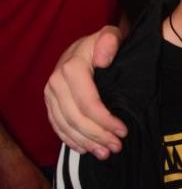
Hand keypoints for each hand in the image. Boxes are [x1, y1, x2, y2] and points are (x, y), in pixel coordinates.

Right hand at [44, 26, 126, 158]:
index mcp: (71, 68)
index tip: (123, 131)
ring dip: (85, 143)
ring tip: (105, 153)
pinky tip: (85, 149)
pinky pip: (56, 126)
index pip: (88, 103)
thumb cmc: (104, 44)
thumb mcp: (111, 35)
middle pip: (76, 118)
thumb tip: (102, 60)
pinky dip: (70, 140)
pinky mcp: (50, 103)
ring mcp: (50, 94)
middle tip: (117, 147)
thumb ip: (110, 42)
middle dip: (98, 136)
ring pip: (66, 126)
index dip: (105, 121)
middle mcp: (56, 82)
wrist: (86, 47)